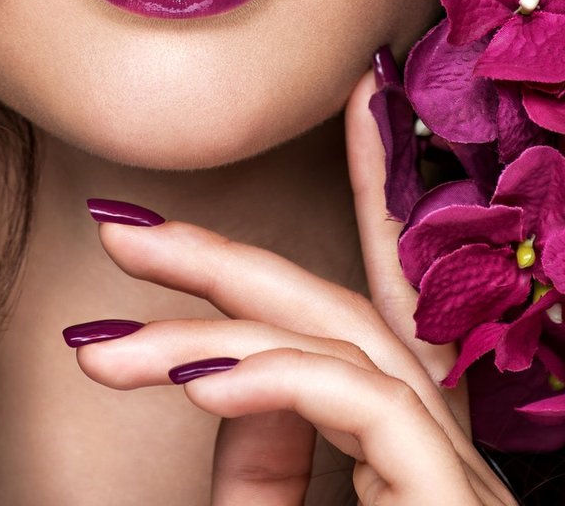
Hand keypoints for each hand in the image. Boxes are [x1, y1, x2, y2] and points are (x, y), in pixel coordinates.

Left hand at [68, 61, 517, 504]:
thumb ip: (266, 465)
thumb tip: (233, 376)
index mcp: (416, 448)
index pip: (388, 308)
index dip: (375, 194)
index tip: (356, 99)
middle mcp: (448, 447)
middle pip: (347, 313)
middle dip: (230, 260)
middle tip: (119, 226)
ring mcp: (461, 476)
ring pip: (344, 348)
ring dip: (216, 332)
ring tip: (103, 352)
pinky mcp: (454, 502)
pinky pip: (366, 401)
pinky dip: (277, 378)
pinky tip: (200, 381)